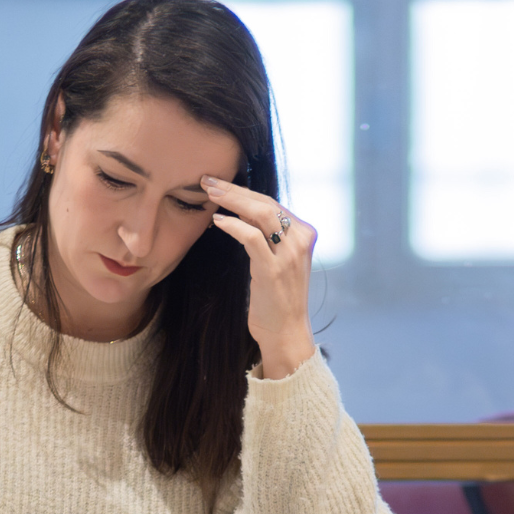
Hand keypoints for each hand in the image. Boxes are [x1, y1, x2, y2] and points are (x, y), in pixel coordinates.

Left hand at [201, 177, 317, 380]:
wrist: (286, 333)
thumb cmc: (277, 300)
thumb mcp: (278, 261)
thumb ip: (268, 237)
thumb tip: (242, 213)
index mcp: (304, 235)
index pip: (272, 203)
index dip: (244, 191)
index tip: (221, 183)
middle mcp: (301, 240)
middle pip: (265, 203)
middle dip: (234, 189)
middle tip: (208, 180)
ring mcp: (289, 255)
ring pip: (260, 214)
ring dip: (231, 200)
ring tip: (209, 193)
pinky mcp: (273, 270)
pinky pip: (251, 237)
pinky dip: (232, 226)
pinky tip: (217, 221)